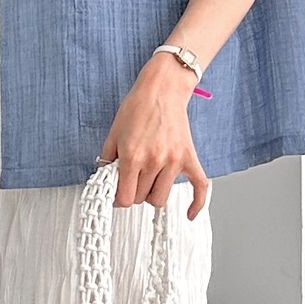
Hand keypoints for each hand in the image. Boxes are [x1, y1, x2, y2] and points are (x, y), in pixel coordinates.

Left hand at [97, 53, 210, 218]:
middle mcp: (154, 161)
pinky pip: (199, 188)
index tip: (119, 194)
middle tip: (133, 179)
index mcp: (132, 156)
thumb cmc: (137, 107)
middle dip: (134, 192)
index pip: (125, 198)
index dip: (119, 199)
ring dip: (153, 194)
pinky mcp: (189, 158)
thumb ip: (107, 160)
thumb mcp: (114, 133)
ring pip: (161, 198)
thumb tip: (105, 182)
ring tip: (150, 181)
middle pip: (142, 199)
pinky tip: (189, 214)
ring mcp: (174, 161)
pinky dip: (196, 204)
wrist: (162, 89)